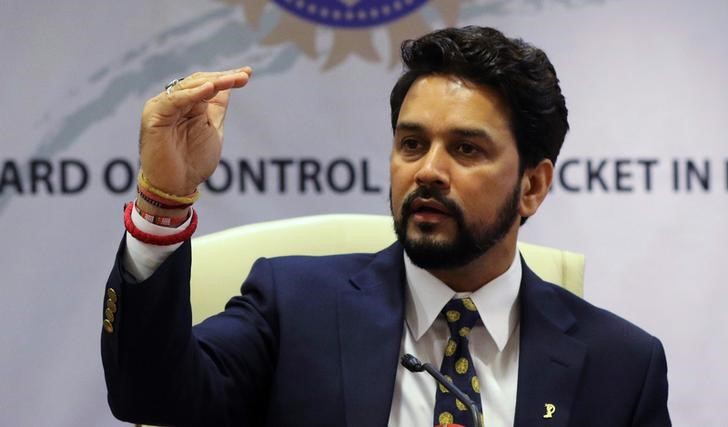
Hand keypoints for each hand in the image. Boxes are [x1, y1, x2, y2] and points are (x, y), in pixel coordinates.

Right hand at [139, 67, 251, 194]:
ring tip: (232, 80)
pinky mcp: (154, 115)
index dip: (227, 78)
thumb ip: (216, 108)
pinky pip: (176, 100)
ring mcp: (163, 106)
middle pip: (200, 82)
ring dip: (213, 82)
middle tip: (244, 77)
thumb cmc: (193, 162)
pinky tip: (210, 89)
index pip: (207, 83)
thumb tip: (228, 86)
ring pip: (189, 87)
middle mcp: (174, 102)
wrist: (176, 186)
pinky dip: (193, 94)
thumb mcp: (212, 129)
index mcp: (187, 105)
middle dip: (223, 78)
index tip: (247, 73)